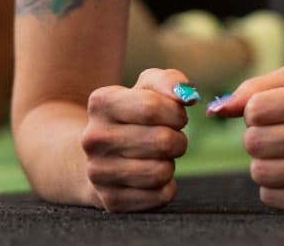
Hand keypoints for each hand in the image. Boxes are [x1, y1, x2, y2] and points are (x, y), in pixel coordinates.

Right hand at [80, 68, 192, 211]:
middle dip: (178, 140)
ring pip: (162, 172)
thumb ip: (170, 82)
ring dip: (170, 164)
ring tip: (158, 157)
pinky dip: (166, 186)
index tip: (177, 116)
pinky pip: (160, 197)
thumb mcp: (146, 89)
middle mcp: (94, 138)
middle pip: (162, 141)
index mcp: (100, 103)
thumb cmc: (131, 116)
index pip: (151, 107)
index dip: (176, 112)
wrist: (97, 155)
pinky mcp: (111, 201)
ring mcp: (99, 172)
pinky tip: (152, 176)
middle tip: (171, 139)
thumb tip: (188, 96)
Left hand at [206, 65, 283, 213]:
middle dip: (259, 141)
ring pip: (258, 171)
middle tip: (283, 139)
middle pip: (253, 142)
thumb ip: (254, 89)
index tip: (275, 116)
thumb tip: (217, 110)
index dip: (255, 113)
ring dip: (266, 165)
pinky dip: (277, 188)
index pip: (254, 108)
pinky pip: (270, 195)